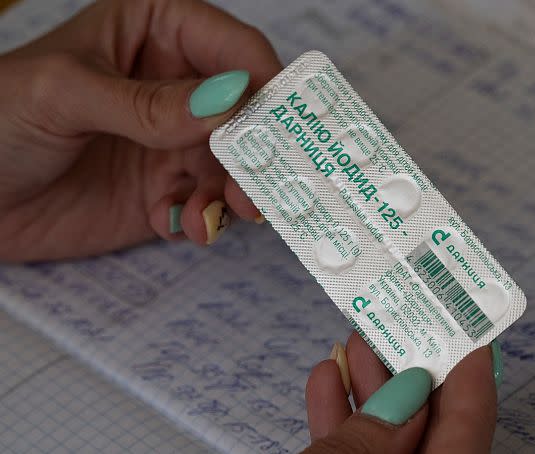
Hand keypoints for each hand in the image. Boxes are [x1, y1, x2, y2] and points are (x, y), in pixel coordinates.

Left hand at [0, 0, 281, 261]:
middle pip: (248, 111)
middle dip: (259, 148)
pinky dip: (202, 218)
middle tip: (261, 185)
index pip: (232, 47)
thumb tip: (227, 102)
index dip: (264, 81)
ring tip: (217, 213)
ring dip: (236, 190)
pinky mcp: (167, 189)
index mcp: (156, 31)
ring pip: (236, 162)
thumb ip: (146, 103)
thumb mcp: (63, 95)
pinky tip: (178, 225)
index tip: (282, 122)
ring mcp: (175, 140)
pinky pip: (208, 202)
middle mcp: (176, 84)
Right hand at [304, 332, 500, 453]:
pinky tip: (326, 378)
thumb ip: (374, 436)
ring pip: (386, 438)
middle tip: (402, 314)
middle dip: (410, 366)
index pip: (472, 421)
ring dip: (369, 387)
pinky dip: (339, 421)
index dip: (471, 366)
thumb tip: (407, 393)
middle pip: (428, 422)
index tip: (466, 318)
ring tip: (357, 337)